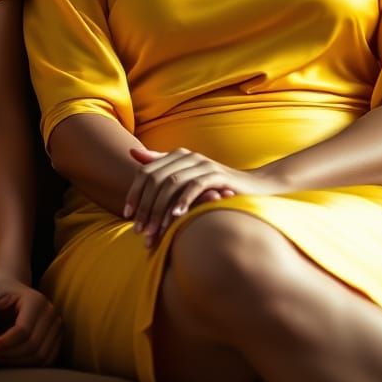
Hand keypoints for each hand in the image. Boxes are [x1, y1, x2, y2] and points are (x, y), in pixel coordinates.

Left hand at [0, 270, 61, 366]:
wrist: (9, 285)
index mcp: (35, 300)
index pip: (23, 331)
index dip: (4, 343)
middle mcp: (51, 312)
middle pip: (34, 346)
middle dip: (11, 355)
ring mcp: (57, 325)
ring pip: (41, 356)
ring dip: (19, 362)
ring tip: (1, 356)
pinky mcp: (57, 336)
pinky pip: (47, 360)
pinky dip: (29, 365)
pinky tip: (12, 359)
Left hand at [124, 147, 290, 247]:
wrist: (254, 186)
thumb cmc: (215, 185)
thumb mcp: (186, 176)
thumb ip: (160, 164)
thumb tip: (132, 152)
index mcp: (178, 156)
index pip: (147, 172)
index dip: (134, 192)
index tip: (128, 214)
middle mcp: (188, 156)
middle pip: (156, 178)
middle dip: (145, 205)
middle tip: (139, 230)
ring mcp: (203, 165)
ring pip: (172, 183)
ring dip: (161, 209)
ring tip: (154, 230)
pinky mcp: (218, 175)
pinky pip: (196, 186)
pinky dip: (184, 200)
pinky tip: (176, 216)